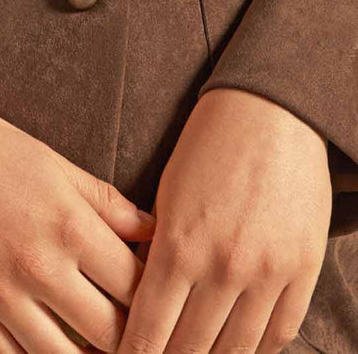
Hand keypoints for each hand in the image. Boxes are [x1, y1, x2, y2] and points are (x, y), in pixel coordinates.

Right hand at [0, 100, 156, 352]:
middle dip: (132, 338)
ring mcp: (0, 294)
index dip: (156, 297)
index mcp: (68, 222)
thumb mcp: (52, 162)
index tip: (158, 299)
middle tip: (138, 335)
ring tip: (97, 352)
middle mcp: (39, 264)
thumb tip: (152, 231)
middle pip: (112, 333)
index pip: (137, 284)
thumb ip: (106, 202)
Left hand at [119, 87, 331, 351]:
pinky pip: (280, 332)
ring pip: (236, 350)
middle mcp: (224, 267)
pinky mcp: (303, 270)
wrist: (268, 113)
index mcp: (180, 245)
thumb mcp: (167, 195)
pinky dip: (257, 349)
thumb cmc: (208, 147)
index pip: (150, 329)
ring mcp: (268, 273)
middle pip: (191, 349)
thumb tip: (140, 303)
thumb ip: (157, 251)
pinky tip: (239, 348)